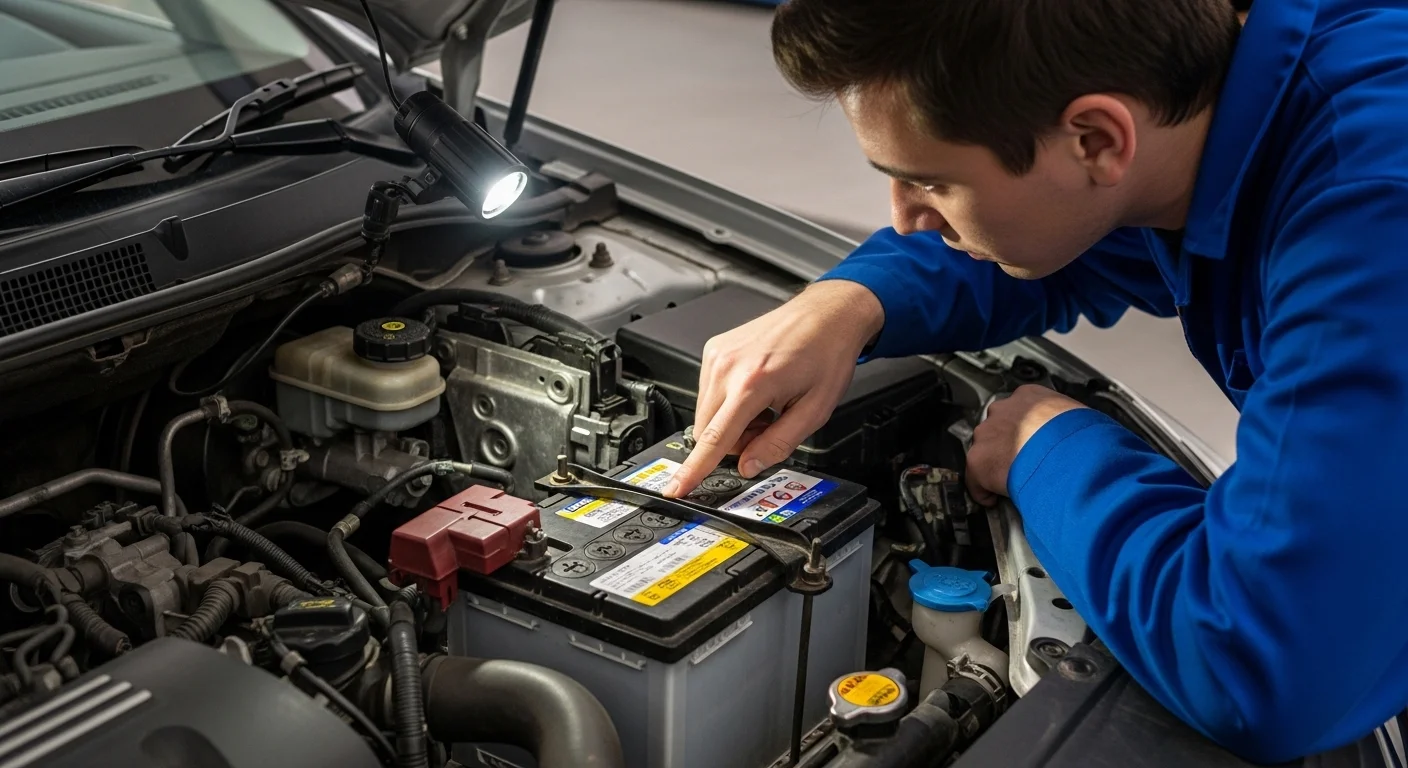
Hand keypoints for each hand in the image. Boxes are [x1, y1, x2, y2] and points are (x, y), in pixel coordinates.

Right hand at [662, 280, 884, 496]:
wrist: (827, 314)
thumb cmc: (827, 353)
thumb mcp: (815, 410)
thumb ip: (779, 443)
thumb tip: (749, 465)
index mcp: (753, 383)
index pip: (714, 439)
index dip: (693, 470)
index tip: (675, 488)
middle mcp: (727, 366)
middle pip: (708, 430)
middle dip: (735, 441)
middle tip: (770, 425)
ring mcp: (717, 354)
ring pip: (707, 414)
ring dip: (733, 421)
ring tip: (767, 404)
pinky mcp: (714, 349)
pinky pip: (710, 393)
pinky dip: (730, 402)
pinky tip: (757, 389)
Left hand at [966, 384, 1086, 506]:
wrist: (1070, 454)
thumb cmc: (1084, 436)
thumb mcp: (1081, 418)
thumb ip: (1069, 423)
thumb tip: (1080, 438)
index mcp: (1029, 396)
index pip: (1019, 410)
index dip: (1024, 429)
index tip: (1031, 442)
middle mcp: (1003, 410)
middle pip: (996, 428)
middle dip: (1006, 444)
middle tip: (1021, 463)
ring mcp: (988, 434)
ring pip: (985, 450)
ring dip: (995, 465)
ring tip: (1011, 482)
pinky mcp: (979, 460)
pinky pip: (975, 479)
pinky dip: (984, 491)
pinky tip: (994, 500)